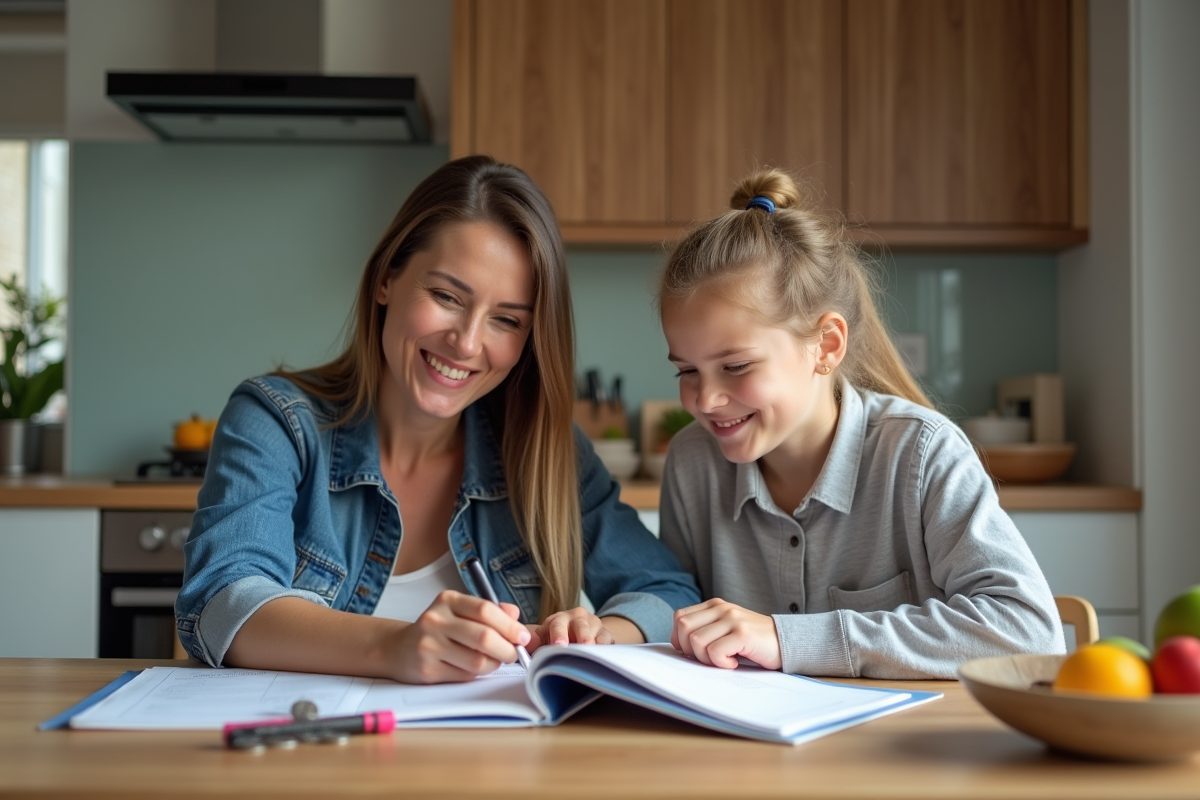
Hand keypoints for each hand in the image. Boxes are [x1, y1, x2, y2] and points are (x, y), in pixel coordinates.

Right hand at [388, 590, 531, 683]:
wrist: (400, 649)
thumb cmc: (440, 629)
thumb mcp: (461, 611)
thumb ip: (491, 612)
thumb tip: (516, 617)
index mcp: (448, 600)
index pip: (485, 610)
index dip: (510, 626)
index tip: (523, 637)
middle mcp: (435, 620)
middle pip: (484, 637)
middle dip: (507, 649)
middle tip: (514, 654)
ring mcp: (429, 645)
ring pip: (477, 661)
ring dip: (493, 664)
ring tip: (492, 660)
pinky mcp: (427, 669)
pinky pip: (465, 676)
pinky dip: (476, 674)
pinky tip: (471, 667)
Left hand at [525, 606, 614, 650]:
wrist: (578, 632)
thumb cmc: (557, 637)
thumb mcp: (544, 637)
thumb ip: (533, 641)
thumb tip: (523, 644)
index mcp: (559, 619)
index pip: (558, 625)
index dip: (558, 635)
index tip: (558, 646)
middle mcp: (578, 617)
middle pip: (581, 626)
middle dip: (582, 637)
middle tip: (583, 648)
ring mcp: (594, 624)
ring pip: (597, 633)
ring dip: (594, 645)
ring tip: (593, 655)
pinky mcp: (606, 633)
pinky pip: (608, 641)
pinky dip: (605, 649)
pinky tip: (603, 657)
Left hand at [671, 598, 781, 669]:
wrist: (785, 641)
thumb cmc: (752, 641)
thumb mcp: (726, 628)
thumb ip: (705, 630)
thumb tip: (679, 646)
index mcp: (714, 605)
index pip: (680, 617)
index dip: (679, 638)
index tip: (692, 652)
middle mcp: (721, 608)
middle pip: (685, 628)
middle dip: (690, 650)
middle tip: (708, 659)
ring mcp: (732, 619)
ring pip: (697, 642)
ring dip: (707, 659)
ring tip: (723, 661)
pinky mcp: (743, 634)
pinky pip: (715, 652)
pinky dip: (721, 663)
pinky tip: (734, 662)